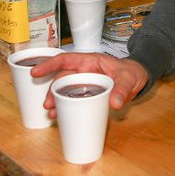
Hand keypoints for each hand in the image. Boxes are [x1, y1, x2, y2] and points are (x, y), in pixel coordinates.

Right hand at [31, 52, 148, 117]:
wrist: (139, 79)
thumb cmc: (131, 72)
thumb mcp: (129, 79)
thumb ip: (122, 89)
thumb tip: (115, 103)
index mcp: (90, 62)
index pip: (66, 60)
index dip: (49, 64)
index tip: (35, 72)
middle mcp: (84, 71)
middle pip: (62, 78)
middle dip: (52, 90)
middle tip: (48, 104)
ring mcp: (85, 82)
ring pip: (65, 89)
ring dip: (56, 100)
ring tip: (51, 113)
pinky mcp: (88, 93)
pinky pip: (73, 98)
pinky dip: (65, 106)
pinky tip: (60, 115)